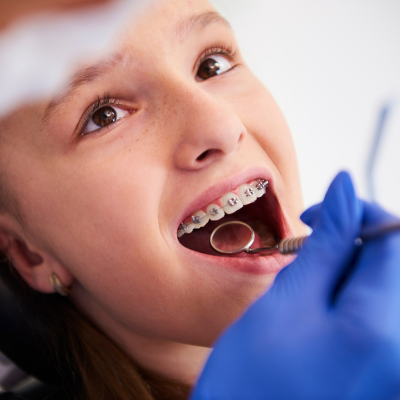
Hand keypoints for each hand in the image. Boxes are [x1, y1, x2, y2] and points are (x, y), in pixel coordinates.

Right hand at [191, 172, 399, 399]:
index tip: (317, 213)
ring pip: (379, 287)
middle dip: (348, 245)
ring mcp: (391, 366)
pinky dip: (345, 298)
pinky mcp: (380, 372)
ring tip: (303, 289)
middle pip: (389, 264)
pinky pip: (374, 315)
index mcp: (381, 330)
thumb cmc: (250, 378)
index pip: (392, 239)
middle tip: (305, 251)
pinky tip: (314, 309)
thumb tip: (345, 188)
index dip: (356, 212)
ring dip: (343, 272)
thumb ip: (326, 243)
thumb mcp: (287, 300)